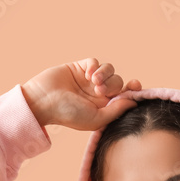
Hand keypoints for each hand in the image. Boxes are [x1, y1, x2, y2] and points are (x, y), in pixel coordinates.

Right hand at [20, 58, 141, 131]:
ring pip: (109, 69)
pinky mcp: (80, 68)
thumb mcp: (96, 119)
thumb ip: (116, 111)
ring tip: (93, 82)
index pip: (124, 95)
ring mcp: (89, 80)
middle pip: (118, 81)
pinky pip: (95, 61)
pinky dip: (95, 66)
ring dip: (105, 74)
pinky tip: (87, 74)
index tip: (135, 85)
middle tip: (100, 90)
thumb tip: (134, 102)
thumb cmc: (68, 114)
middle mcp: (98, 93)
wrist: (44, 101)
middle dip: (113, 84)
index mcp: (103, 107)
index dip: (133, 89)